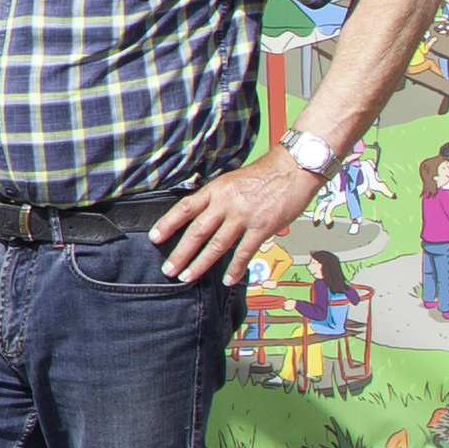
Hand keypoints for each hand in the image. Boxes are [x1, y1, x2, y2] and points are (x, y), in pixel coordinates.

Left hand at [149, 156, 314, 283]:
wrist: (293, 168)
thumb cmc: (265, 174)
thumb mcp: (232, 181)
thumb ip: (218, 199)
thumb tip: (204, 218)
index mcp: (216, 190)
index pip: (185, 208)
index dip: (168, 223)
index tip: (154, 237)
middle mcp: (226, 203)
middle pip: (196, 231)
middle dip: (180, 253)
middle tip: (168, 269)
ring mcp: (244, 216)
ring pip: (216, 245)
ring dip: (200, 264)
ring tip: (187, 277)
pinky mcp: (262, 227)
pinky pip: (244, 252)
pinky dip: (235, 268)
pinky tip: (227, 279)